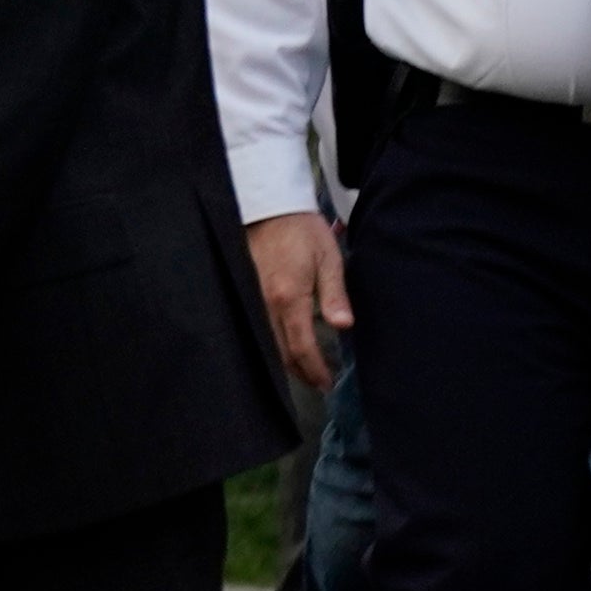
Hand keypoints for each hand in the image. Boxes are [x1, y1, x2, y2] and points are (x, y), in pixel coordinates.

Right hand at [248, 209, 353, 392]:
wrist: (270, 207)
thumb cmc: (303, 230)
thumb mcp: (328, 258)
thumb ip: (335, 294)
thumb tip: (343, 326)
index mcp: (289, 298)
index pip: (301, 346)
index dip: (314, 369)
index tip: (326, 382)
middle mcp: (266, 304)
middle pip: (281, 352)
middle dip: (300, 372)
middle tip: (317, 383)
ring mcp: (252, 300)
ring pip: (267, 343)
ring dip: (285, 362)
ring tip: (304, 370)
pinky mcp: (247, 293)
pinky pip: (258, 329)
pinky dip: (272, 344)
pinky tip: (283, 346)